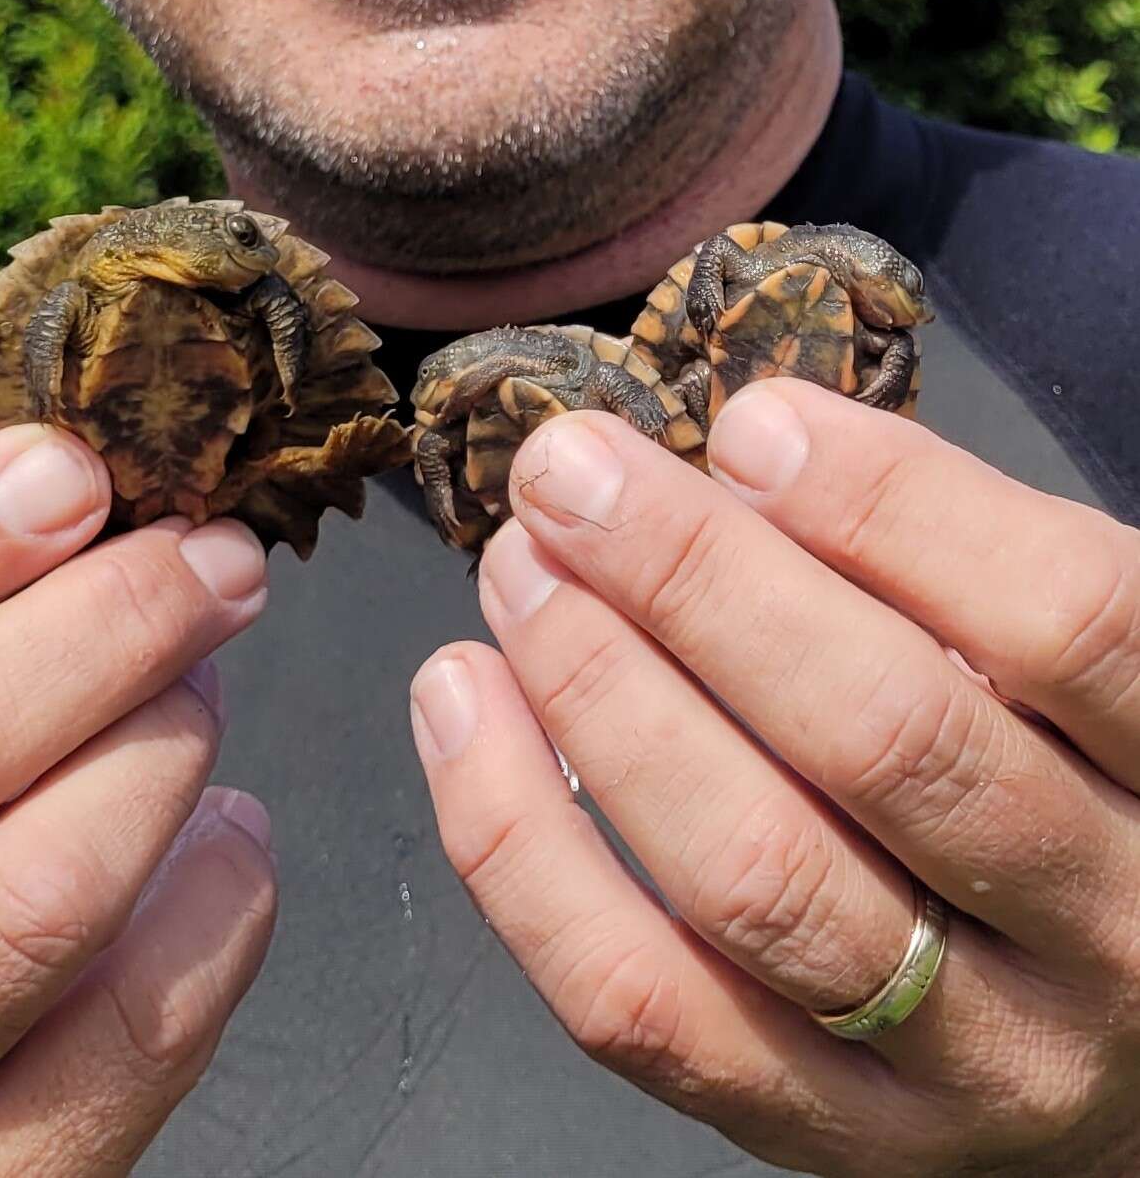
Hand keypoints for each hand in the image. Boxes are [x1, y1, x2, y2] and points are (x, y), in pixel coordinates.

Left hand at [412, 380, 1139, 1176]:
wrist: (1118, 1042)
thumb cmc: (1063, 793)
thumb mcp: (1062, 674)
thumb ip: (944, 573)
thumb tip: (738, 466)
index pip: (1067, 623)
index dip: (894, 505)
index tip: (750, 425)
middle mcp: (1105, 938)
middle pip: (885, 739)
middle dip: (695, 581)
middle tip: (568, 474)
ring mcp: (962, 1061)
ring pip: (753, 875)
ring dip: (599, 692)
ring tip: (515, 571)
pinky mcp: (818, 1130)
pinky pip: (637, 1000)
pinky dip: (519, 843)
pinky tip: (459, 701)